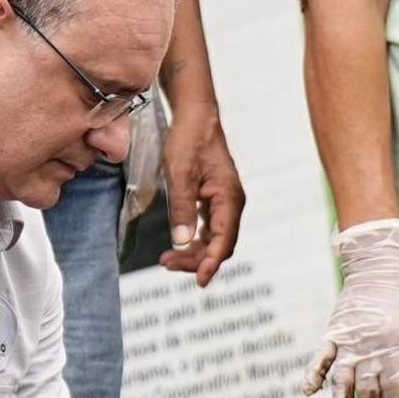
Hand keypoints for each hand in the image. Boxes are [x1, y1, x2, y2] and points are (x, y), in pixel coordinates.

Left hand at [155, 95, 245, 283]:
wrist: (196, 116)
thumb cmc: (189, 140)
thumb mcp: (180, 174)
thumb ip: (182, 208)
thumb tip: (181, 242)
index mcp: (228, 198)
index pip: (223, 241)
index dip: (210, 263)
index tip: (198, 280)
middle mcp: (231, 203)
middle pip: (220, 245)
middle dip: (196, 260)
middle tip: (167, 265)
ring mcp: (224, 202)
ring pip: (214, 239)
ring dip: (194, 252)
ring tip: (167, 260)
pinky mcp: (215, 199)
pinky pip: (210, 228)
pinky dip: (195, 240)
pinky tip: (178, 245)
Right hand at [299, 219, 398, 397]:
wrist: (377, 266)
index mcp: (392, 349)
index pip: (395, 391)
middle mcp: (368, 350)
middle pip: (368, 393)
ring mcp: (347, 343)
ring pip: (341, 383)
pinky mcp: (332, 333)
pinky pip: (319, 358)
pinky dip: (313, 374)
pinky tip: (309, 392)